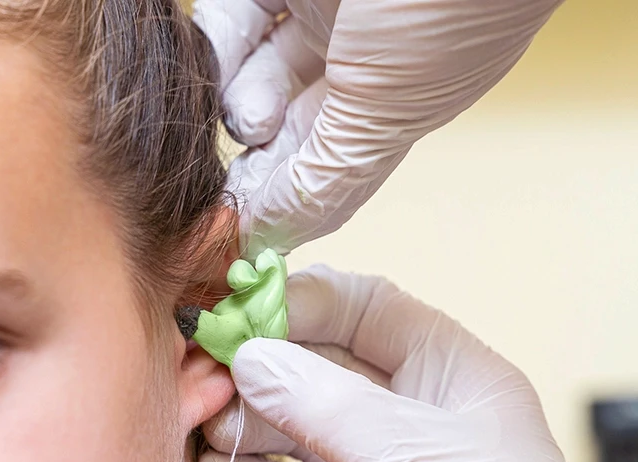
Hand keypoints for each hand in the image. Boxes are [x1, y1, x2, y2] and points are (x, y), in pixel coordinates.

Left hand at [192, 0, 563, 257]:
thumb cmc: (448, 5)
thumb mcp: (388, 110)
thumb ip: (327, 178)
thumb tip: (274, 235)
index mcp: (396, 103)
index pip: (326, 172)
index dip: (282, 206)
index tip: (237, 234)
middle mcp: (354, 64)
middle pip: (280, 133)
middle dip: (251, 166)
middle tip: (225, 190)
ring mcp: (315, 18)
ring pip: (249, 79)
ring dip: (239, 108)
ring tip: (253, 115)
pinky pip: (230, 22)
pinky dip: (217, 45)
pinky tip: (219, 61)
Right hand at [199, 265, 637, 461]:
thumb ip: (332, 406)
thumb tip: (253, 359)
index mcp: (451, 380)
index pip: (367, 309)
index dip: (303, 301)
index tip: (239, 309)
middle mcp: (407, 422)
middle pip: (316, 364)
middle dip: (260, 365)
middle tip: (208, 372)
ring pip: (290, 426)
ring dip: (244, 423)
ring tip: (213, 431)